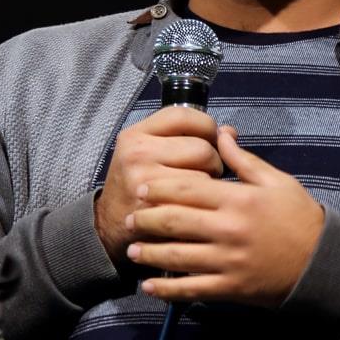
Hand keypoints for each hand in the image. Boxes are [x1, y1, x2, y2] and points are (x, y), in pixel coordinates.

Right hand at [94, 106, 221, 264]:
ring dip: (210, 185)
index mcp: (136, 134)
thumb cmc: (138, 183)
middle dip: (213, 161)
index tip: (210, 139)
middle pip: (202, 148)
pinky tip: (192, 207)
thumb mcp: (151, 150)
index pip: (184, 116)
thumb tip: (229, 133)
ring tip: (198, 190)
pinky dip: (202, 205)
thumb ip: (188, 135)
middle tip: (204, 172)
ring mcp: (145, 182)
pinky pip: (197, 201)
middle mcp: (137, 154)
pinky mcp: (155, 209)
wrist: (109, 224)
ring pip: (205, 175)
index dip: (206, 126)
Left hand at [127, 125, 324, 306]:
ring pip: (178, 256)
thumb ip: (243, 159)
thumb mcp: (275, 181)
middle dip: (146, 220)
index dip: (160, 188)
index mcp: (238, 199)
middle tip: (128, 217)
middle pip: (175, 221)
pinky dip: (167, 290)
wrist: (322, 261)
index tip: (141, 188)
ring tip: (132, 250)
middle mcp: (229, 229)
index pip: (188, 189)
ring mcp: (228, 261)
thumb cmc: (298, 216)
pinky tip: (149, 287)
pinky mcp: (231, 287)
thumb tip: (221, 132)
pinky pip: (192, 289)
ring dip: (150, 254)